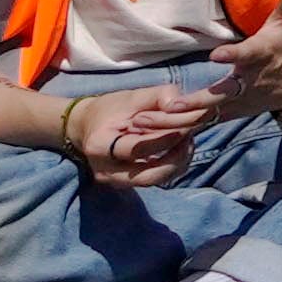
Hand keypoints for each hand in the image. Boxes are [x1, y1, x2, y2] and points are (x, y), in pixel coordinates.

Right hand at [72, 80, 231, 182]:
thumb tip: (184, 105)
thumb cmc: (113, 108)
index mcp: (100, 145)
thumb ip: (160, 96)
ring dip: (178, 162)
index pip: (136, 149)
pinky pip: (156, 179)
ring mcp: (115, 181)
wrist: (89, 125)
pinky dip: (174, 165)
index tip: (185, 127)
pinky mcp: (127, 184)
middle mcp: (105, 170)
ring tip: (188, 139)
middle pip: (148, 175)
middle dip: (176, 157)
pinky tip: (180, 147)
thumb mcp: (135, 96)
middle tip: (191, 135)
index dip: (164, 140)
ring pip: (156, 180)